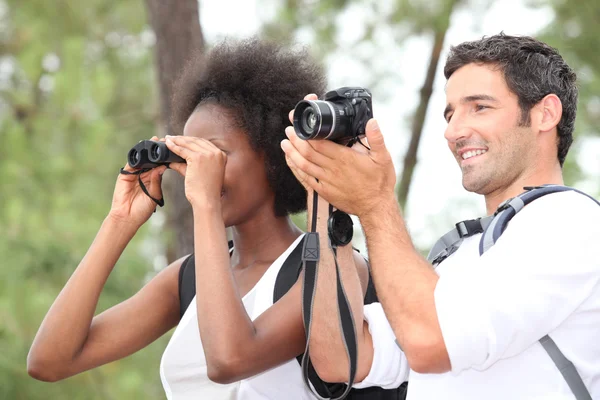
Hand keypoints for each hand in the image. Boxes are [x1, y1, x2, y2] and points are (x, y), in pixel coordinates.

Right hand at [108, 136, 166, 226]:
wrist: (128, 218)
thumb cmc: (142, 210)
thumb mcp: (154, 194)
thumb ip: (157, 180)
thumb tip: (162, 167)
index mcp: (152, 179)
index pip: (159, 165)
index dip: (165, 158)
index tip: (173, 150)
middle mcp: (143, 175)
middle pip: (150, 159)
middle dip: (156, 150)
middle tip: (164, 140)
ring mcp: (133, 175)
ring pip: (140, 159)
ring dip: (146, 150)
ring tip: (153, 141)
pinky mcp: (125, 176)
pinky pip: (130, 164)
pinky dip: (135, 157)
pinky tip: (141, 150)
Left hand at [165, 135, 226, 207]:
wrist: (207, 201)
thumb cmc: (205, 191)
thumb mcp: (200, 174)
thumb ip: (188, 165)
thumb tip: (172, 161)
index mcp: (222, 155)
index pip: (204, 143)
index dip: (191, 140)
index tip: (181, 140)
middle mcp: (217, 153)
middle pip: (196, 141)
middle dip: (182, 139)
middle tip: (171, 138)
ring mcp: (208, 154)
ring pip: (188, 143)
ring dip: (176, 140)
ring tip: (167, 140)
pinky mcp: (198, 158)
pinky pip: (182, 150)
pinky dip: (173, 147)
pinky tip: (167, 145)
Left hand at [281, 112, 395, 217]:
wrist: (375, 207)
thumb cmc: (379, 182)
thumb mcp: (383, 158)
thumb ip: (377, 139)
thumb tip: (372, 121)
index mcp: (344, 158)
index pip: (320, 143)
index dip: (308, 133)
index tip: (301, 124)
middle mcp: (332, 169)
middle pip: (308, 152)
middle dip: (296, 140)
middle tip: (289, 130)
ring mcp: (326, 181)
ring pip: (304, 165)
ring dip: (292, 153)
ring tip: (284, 143)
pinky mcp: (324, 191)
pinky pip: (306, 179)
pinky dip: (296, 169)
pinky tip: (291, 162)